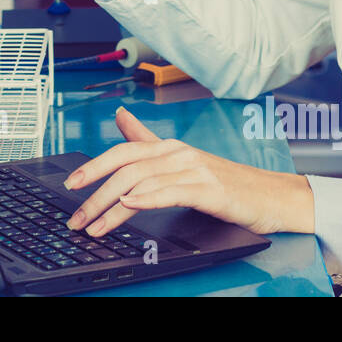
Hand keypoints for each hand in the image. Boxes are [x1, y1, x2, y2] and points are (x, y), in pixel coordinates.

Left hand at [63, 107, 315, 237]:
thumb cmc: (226, 182)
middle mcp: (178, 153)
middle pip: (126, 168)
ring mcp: (194, 169)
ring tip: (94, 226)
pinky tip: (130, 206)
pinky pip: (171, 191)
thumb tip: (119, 115)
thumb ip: (147, 139)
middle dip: (95, 193)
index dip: (93, 166)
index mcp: (169, 147)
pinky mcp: (209, 190)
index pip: (122, 152)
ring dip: (112, 206)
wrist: (271, 196)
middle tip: (75, 216)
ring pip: (142, 182)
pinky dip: (147, 198)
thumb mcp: (182, 160)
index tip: (70, 184)